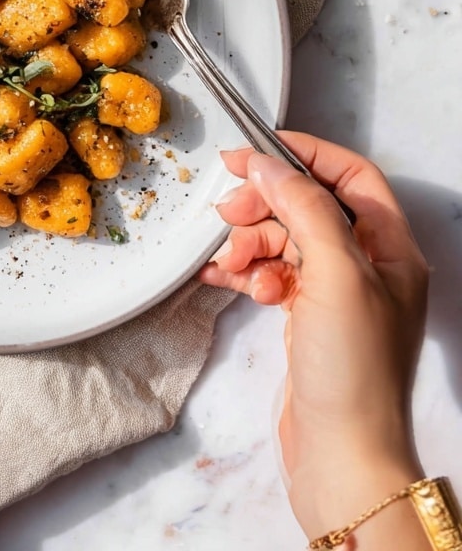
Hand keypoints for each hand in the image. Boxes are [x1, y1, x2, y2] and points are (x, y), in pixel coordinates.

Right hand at [199, 133, 429, 544]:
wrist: (341, 458)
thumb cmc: (352, 368)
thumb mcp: (335, 274)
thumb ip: (304, 209)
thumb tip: (268, 165)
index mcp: (391, 248)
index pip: (351, 176)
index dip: (304, 156)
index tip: (253, 153)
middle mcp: (367, 266)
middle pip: (310, 206)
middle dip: (265, 204)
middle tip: (226, 213)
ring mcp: (336, 295)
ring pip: (285, 240)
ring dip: (251, 243)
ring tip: (229, 264)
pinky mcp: (308, 320)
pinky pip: (272, 275)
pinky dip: (246, 272)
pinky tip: (221, 278)